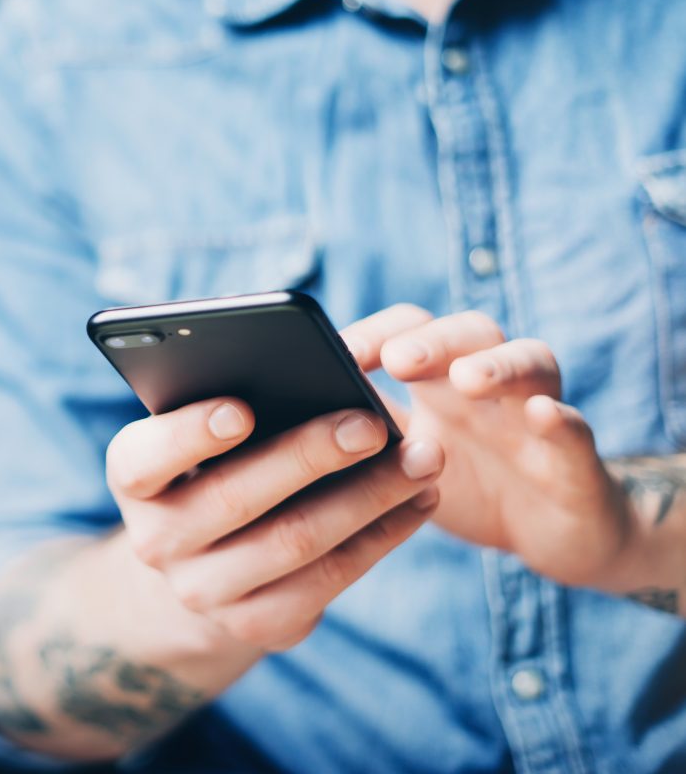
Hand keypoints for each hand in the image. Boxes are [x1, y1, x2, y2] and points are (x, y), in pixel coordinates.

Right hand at [106, 394, 442, 652]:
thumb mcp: (206, 430)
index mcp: (136, 477)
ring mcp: (205, 592)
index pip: (144, 458)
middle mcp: (157, 541)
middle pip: (235, 499)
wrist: (203, 562)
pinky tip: (421, 499)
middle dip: (309, 456)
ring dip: (370, 496)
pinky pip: (332, 580)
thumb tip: (325, 370)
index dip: (190, 435)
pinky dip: (384, 535)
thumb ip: (239, 398)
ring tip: (423, 457)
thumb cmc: (217, 462)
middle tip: (372, 423)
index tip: (240, 409)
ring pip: (296, 542)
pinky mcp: (261, 624)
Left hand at [343, 305, 637, 590]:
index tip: (333, 354)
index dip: (375, 334)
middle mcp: (493, 382)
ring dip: (497, 366)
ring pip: (530, 363)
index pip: (410, 330)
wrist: (552, 534)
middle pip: (470, 332)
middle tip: (396, 359)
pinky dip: (560, 418)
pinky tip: (540, 415)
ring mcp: (537, 415)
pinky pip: (575, 429)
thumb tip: (288, 409)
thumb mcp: (406, 457)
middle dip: (433, 341)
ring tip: (465, 379)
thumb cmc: (470, 482)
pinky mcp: (576, 460)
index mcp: (443, 378)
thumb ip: (365, 426)